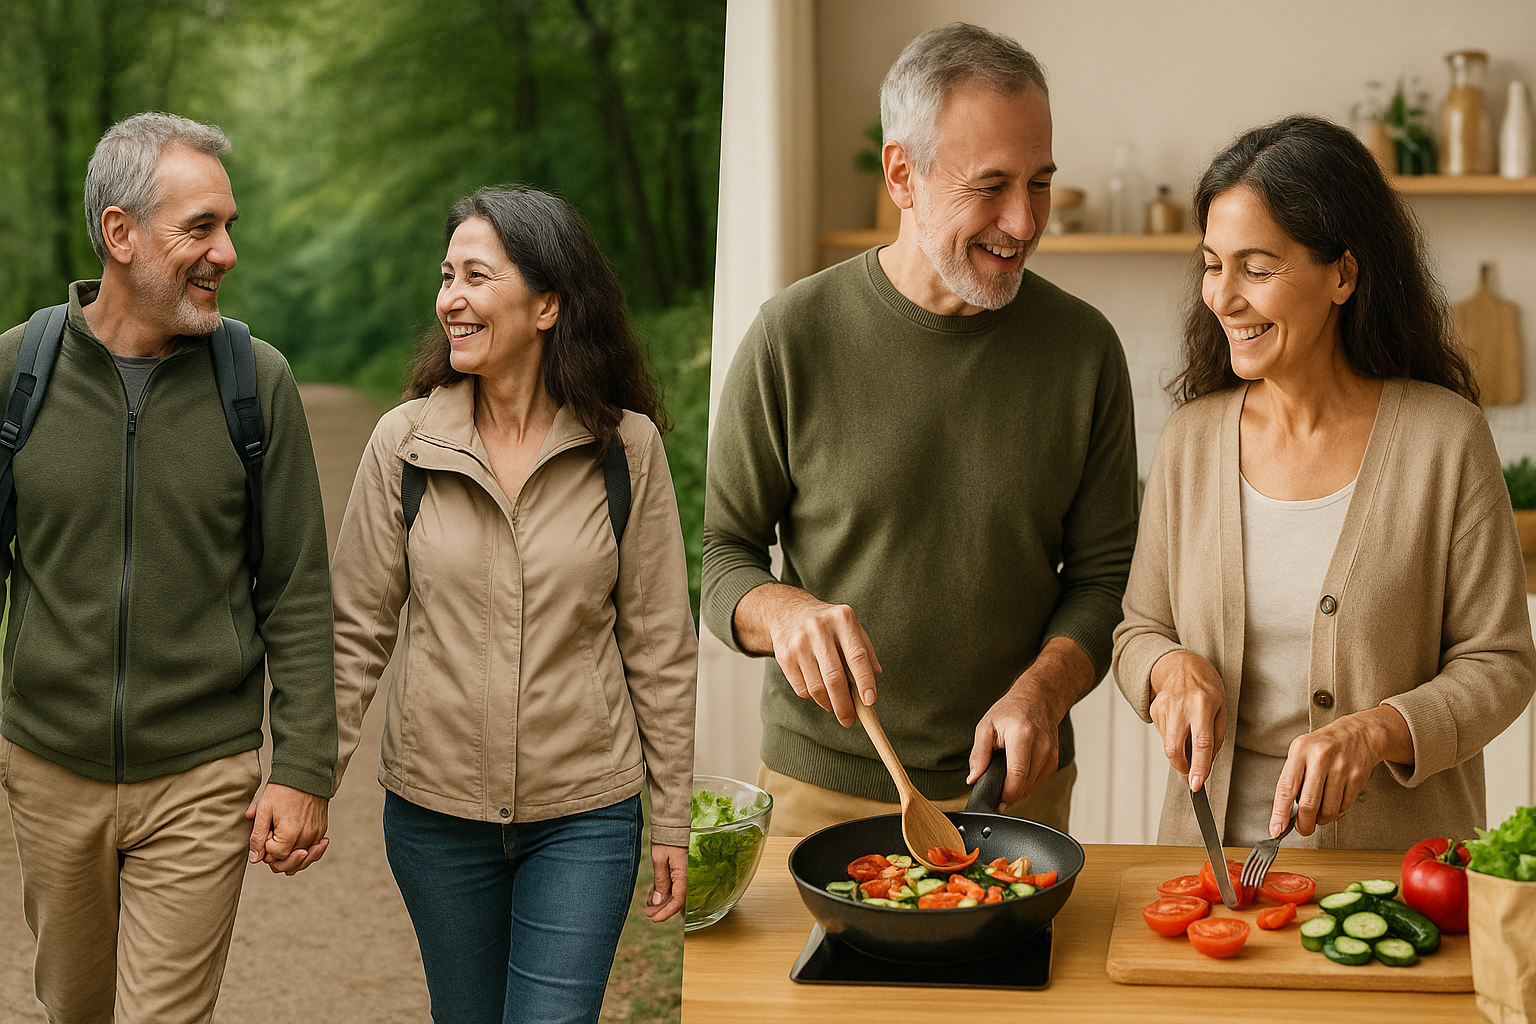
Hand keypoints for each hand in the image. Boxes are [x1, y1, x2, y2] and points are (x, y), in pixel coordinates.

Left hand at [245, 783, 329, 874]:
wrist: (306, 774)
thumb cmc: (283, 789)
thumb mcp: (264, 810)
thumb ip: (258, 836)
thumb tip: (256, 858)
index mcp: (290, 834)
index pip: (275, 857)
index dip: (266, 849)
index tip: (266, 833)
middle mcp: (306, 837)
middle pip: (290, 864)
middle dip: (278, 859)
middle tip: (271, 843)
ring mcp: (316, 834)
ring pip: (304, 860)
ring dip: (293, 859)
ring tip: (285, 849)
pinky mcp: (322, 829)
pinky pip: (313, 850)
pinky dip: (306, 852)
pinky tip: (301, 847)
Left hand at [645, 844, 687, 922]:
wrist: (675, 822)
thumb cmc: (667, 838)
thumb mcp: (659, 859)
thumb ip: (660, 881)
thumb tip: (658, 901)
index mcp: (684, 874)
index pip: (677, 901)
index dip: (666, 912)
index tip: (654, 919)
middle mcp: (688, 876)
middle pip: (676, 899)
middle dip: (661, 908)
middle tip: (647, 913)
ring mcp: (686, 872)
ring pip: (675, 892)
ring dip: (662, 900)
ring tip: (648, 905)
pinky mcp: (682, 869)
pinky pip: (675, 884)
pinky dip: (664, 890)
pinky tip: (654, 894)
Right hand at [737, 583, 882, 727]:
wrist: (788, 612)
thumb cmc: (828, 624)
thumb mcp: (850, 626)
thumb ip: (865, 649)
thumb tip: (875, 676)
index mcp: (842, 619)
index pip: (857, 656)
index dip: (865, 681)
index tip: (870, 702)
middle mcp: (819, 629)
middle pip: (834, 677)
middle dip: (844, 705)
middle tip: (850, 720)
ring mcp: (799, 643)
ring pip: (817, 687)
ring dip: (829, 704)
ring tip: (836, 706)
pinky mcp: (784, 656)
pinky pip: (802, 689)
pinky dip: (814, 698)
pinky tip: (819, 693)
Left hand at [966, 636, 1093, 809]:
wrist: (1037, 700)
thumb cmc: (1011, 711)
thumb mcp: (986, 726)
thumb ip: (979, 754)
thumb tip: (973, 778)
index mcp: (1023, 736)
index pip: (1017, 775)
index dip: (1006, 794)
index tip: (995, 802)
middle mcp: (1041, 746)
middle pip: (1025, 785)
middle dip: (1008, 795)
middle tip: (994, 795)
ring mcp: (1051, 755)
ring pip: (1032, 787)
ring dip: (1016, 791)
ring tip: (1003, 780)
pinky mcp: (1054, 761)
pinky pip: (1037, 782)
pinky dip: (1025, 784)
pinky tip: (1015, 775)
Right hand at [1148, 649, 1226, 791]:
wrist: (1181, 665)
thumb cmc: (1206, 687)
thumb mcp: (1221, 709)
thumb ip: (1215, 737)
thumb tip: (1206, 763)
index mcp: (1202, 706)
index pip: (1201, 743)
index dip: (1199, 767)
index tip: (1196, 785)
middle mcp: (1180, 707)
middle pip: (1174, 749)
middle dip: (1182, 768)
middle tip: (1190, 774)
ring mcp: (1164, 708)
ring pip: (1168, 744)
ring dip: (1180, 749)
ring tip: (1189, 732)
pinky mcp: (1154, 710)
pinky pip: (1164, 734)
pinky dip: (1173, 737)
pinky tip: (1179, 723)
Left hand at [1273, 706, 1411, 836]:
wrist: (1358, 733)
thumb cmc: (1323, 745)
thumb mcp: (1300, 752)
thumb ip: (1292, 779)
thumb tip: (1286, 813)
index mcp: (1300, 750)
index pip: (1286, 788)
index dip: (1280, 813)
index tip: (1276, 830)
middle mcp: (1321, 758)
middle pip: (1309, 804)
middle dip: (1304, 825)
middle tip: (1302, 830)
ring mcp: (1342, 768)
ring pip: (1328, 810)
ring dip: (1321, 819)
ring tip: (1318, 813)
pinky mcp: (1358, 777)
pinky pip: (1344, 807)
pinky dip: (1336, 813)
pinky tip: (1332, 803)